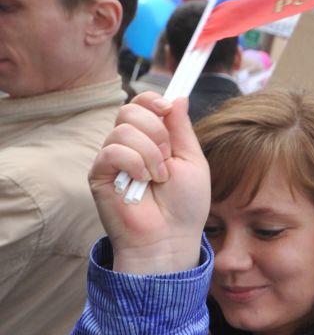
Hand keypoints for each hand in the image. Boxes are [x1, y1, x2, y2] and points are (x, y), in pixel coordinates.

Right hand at [89, 93, 209, 274]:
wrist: (170, 238)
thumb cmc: (185, 206)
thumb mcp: (192, 161)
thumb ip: (182, 129)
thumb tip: (177, 96)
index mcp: (151, 138)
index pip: (142, 102)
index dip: (153, 100)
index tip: (167, 110)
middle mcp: (129, 145)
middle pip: (130, 109)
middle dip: (156, 131)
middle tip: (167, 158)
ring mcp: (112, 159)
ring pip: (123, 130)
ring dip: (150, 153)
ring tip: (158, 177)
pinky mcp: (99, 174)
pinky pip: (112, 151)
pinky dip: (134, 163)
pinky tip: (142, 181)